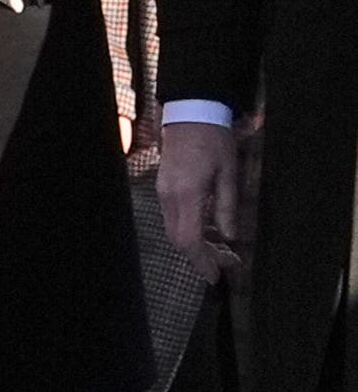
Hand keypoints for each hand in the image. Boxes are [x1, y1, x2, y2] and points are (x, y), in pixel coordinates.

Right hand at [159, 117, 245, 270]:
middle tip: (222, 266)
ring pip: (175, 230)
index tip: (215, 276)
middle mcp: (169, 197)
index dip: (202, 261)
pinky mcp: (163, 188)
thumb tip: (228, 237)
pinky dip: (189, 229)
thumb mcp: (229, 173)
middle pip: (178, 239)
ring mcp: (163, 192)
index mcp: (187, 194)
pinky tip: (207, 228)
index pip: (190, 239)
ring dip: (195, 244)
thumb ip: (226, 207)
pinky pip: (173, 217)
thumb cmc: (214, 141)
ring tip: (219, 249)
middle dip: (199, 256)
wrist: (191, 115)